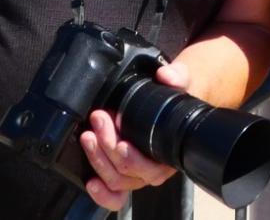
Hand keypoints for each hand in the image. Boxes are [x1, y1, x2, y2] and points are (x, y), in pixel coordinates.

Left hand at [79, 62, 187, 209]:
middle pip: (127, 171)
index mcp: (170, 152)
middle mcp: (155, 168)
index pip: (151, 166)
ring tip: (88, 136)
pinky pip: (114, 194)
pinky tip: (91, 182)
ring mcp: (138, 173)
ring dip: (98, 160)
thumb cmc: (176, 95)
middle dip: (108, 146)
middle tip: (99, 119)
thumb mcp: (181, 81)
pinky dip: (101, 193)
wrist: (174, 98)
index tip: (120, 141)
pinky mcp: (125, 174)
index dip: (132, 157)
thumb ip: (177, 76)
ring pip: (116, 180)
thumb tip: (167, 76)